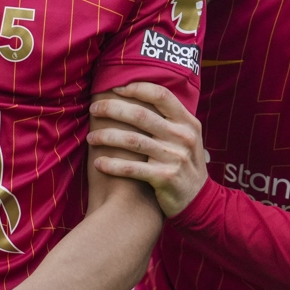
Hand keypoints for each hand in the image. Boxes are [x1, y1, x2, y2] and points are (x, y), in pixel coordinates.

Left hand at [87, 83, 207, 216]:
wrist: (199, 201)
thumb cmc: (185, 163)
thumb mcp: (187, 137)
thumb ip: (170, 119)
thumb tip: (139, 94)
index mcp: (188, 122)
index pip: (161, 95)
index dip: (136, 88)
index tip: (116, 89)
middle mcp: (182, 137)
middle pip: (141, 115)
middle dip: (112, 109)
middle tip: (94, 109)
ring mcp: (174, 157)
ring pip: (132, 140)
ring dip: (106, 137)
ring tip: (91, 137)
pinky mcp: (164, 178)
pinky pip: (131, 168)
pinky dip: (111, 164)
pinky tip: (98, 162)